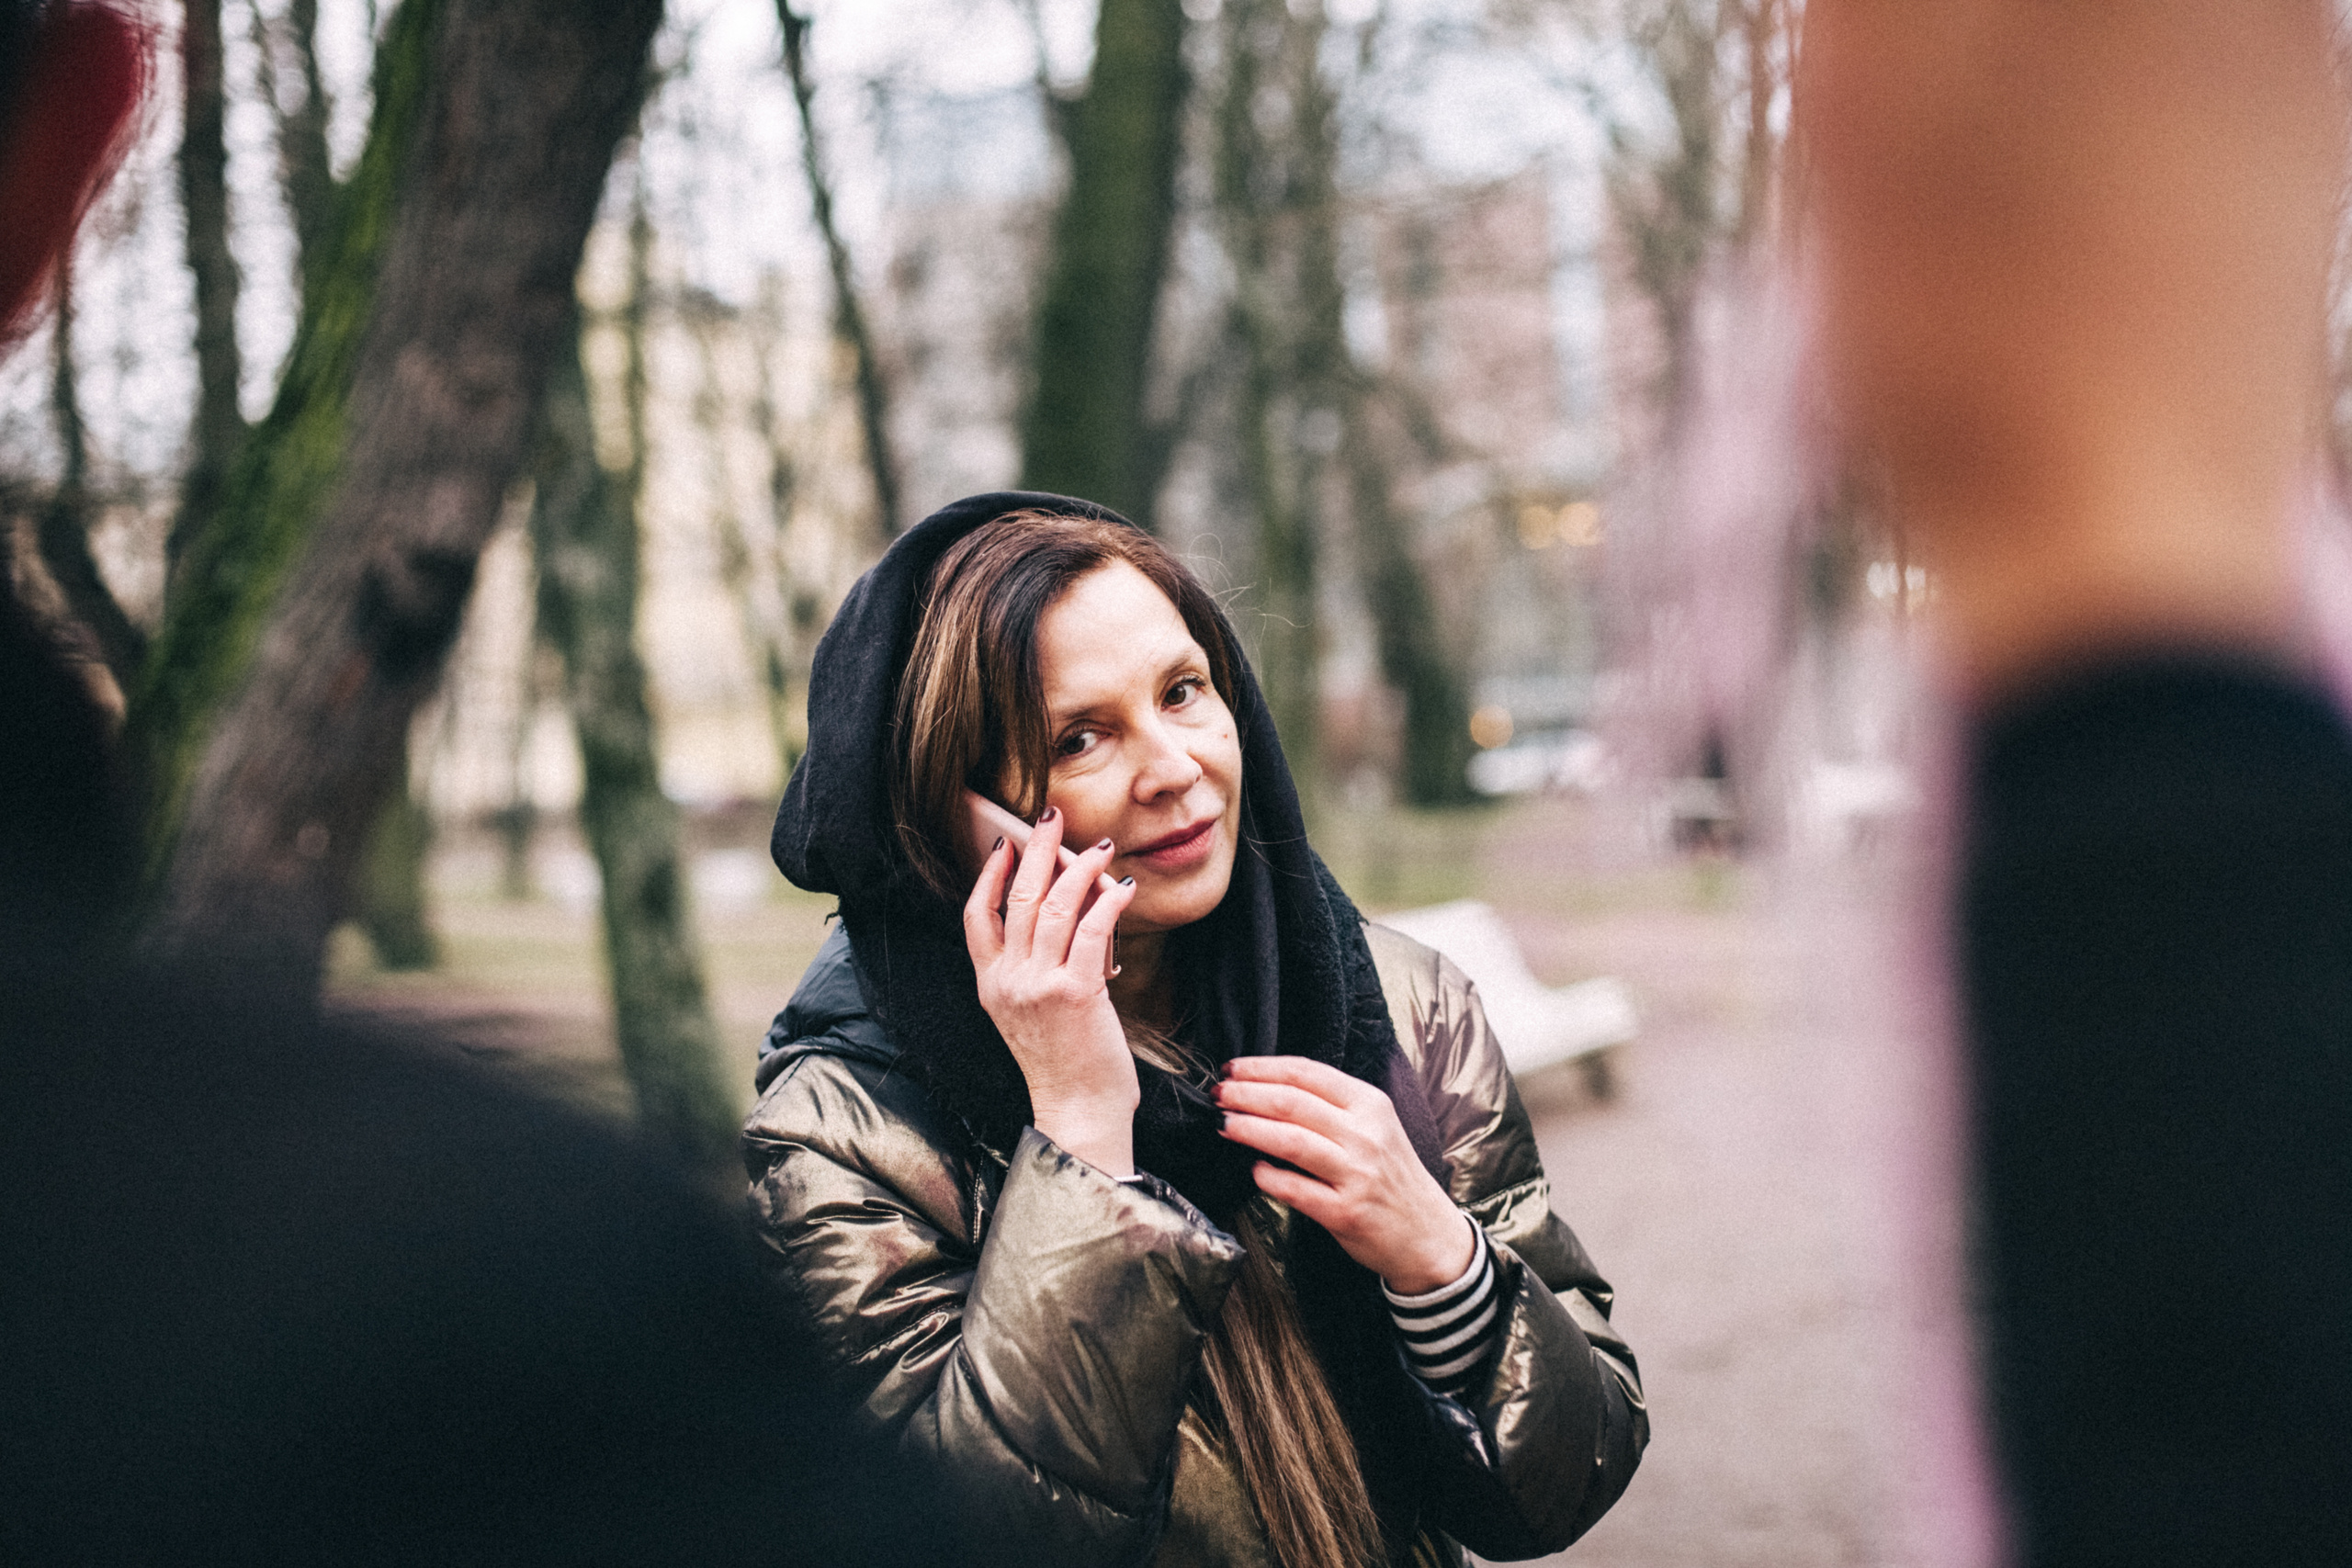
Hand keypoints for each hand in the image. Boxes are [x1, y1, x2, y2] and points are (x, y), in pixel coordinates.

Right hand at [965, 806, 1139, 1177]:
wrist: (1078, 1112)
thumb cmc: (1064, 1062)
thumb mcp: (1028, 1013)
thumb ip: (1032, 967)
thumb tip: (1068, 909)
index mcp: (991, 985)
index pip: (976, 916)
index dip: (988, 874)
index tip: (1006, 844)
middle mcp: (1008, 981)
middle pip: (1019, 897)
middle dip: (1036, 849)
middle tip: (1052, 816)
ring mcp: (1039, 986)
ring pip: (1057, 906)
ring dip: (1080, 867)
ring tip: (1100, 847)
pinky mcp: (1076, 993)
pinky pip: (1094, 929)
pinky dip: (1110, 901)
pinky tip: (1123, 887)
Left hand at [1214, 1056, 1472, 1293]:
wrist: (1429, 1234)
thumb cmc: (1392, 1177)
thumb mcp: (1376, 1127)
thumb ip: (1333, 1108)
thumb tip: (1269, 1089)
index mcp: (1370, 1104)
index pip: (1307, 1072)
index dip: (1262, 1067)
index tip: (1233, 1068)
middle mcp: (1365, 1134)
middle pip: (1291, 1102)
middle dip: (1246, 1094)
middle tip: (1218, 1094)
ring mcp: (1356, 1174)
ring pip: (1290, 1140)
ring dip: (1248, 1129)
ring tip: (1223, 1124)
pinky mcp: (1345, 1212)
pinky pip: (1295, 1189)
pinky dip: (1267, 1177)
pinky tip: (1254, 1170)